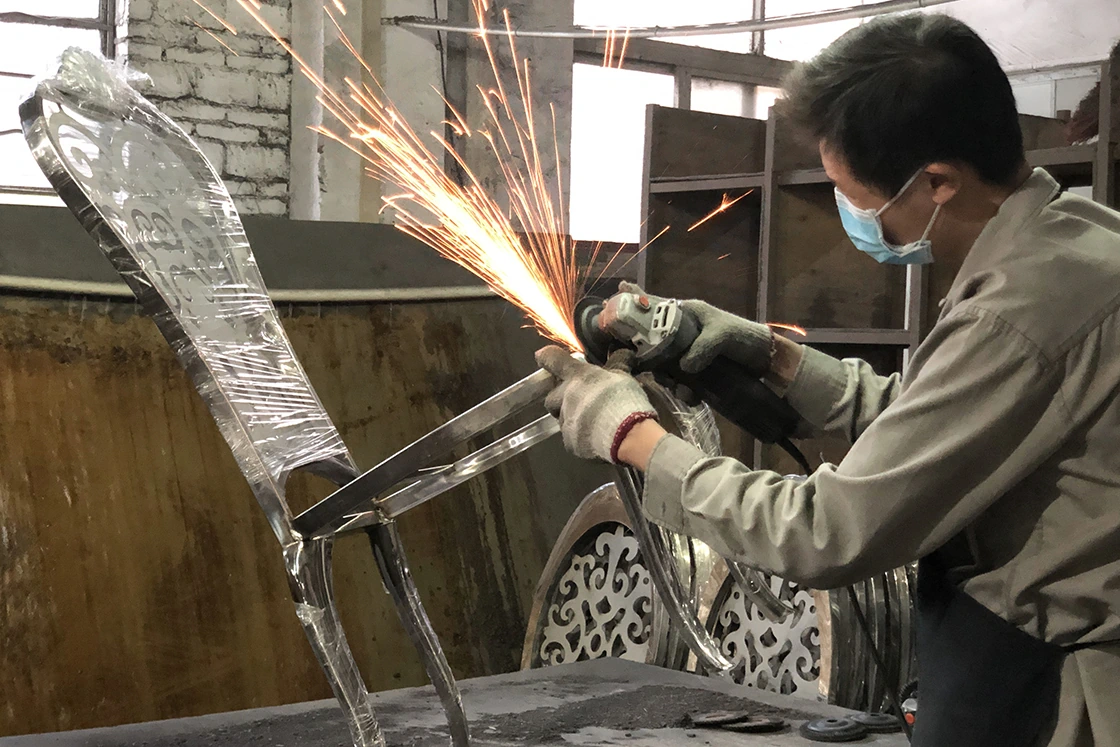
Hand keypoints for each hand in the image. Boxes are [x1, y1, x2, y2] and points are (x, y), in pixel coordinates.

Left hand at [536, 345, 658, 462]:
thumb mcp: (623, 376)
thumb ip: (616, 365)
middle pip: (551, 397)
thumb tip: (622, 354)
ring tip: (595, 423)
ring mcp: (566, 420)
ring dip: (573, 419)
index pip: (553, 360)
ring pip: (562, 419)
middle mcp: (566, 397)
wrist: (625, 434)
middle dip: (560, 400)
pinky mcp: (570, 442)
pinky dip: (582, 439)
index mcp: (577, 376)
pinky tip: (597, 439)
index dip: (546, 358)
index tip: (542, 357)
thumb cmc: (624, 401)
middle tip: (579, 401)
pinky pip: (572, 439)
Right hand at [617, 282, 772, 376]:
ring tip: (683, 389)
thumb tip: (683, 367)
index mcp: (686, 314)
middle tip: (653, 370)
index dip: (631, 305)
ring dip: (669, 380)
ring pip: (663, 366)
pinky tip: (695, 397)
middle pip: (650, 343)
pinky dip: (684, 391)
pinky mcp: (695, 372)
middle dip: (649, 360)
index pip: (652, 305)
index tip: (608, 307)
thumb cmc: (745, 337)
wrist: (768, 362)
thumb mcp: (724, 335)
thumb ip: (703, 347)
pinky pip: (679, 382)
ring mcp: (688, 353)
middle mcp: (682, 332)